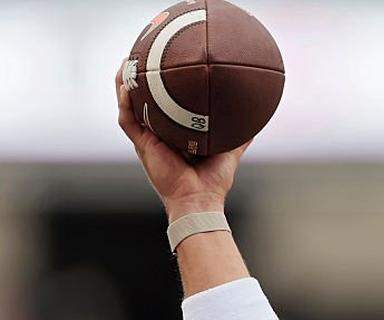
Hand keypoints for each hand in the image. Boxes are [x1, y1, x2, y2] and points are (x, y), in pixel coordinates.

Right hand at [115, 60, 249, 219]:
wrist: (200, 199)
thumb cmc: (214, 180)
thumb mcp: (230, 149)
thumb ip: (240, 134)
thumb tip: (256, 118)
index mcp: (173, 133)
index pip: (163, 103)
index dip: (160, 85)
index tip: (164, 62)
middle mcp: (157, 133)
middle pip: (142, 99)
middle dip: (139, 77)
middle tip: (142, 54)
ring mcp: (147, 139)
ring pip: (128, 104)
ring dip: (124, 83)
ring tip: (127, 62)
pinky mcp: (142, 146)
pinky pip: (127, 119)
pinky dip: (125, 101)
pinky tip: (126, 84)